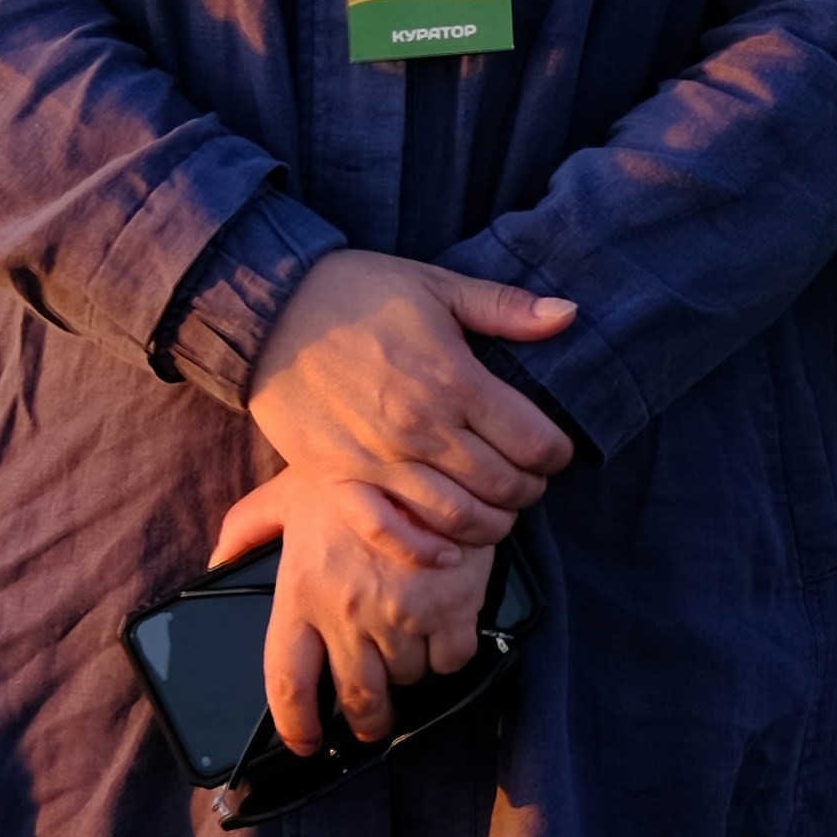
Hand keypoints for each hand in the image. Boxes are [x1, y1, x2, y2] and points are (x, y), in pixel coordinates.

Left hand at [209, 469, 497, 755]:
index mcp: (301, 593)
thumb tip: (216, 562)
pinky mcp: (452, 610)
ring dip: (407, 674)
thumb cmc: (359, 473)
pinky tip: (444, 633)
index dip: (297, 727)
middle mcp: (347, 614)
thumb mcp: (289, 494)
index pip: (287, 685)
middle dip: (365, 722)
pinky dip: (449, 655)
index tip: (307, 742)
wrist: (430, 450)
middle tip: (370, 722)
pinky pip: (451, 661)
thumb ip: (247, 529)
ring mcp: (401, 616)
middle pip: (357, 699)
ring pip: (407, 680)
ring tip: (407, 652)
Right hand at [244, 248, 576, 544]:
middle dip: (529, 489)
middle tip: (529, 480)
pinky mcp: (337, 481)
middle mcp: (422, 429)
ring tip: (497, 511)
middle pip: (503, 486)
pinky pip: (387, 532)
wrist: (268, 308)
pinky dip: (424, 551)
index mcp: (454, 380)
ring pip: (457, 519)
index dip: (556, 453)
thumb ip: (505, 306)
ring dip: (491, 526)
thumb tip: (569, 315)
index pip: (533, 442)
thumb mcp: (436, 284)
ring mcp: (378, 461)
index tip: (554, 450)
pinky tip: (449, 552)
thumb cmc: (355, 291)